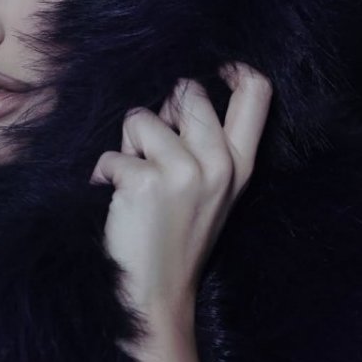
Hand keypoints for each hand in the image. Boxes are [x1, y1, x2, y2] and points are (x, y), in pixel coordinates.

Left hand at [90, 63, 271, 337]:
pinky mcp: (146, 183)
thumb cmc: (178, 236)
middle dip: (160, 114)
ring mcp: (184, 173)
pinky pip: (111, 154)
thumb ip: (207, 143)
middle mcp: (219, 164)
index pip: (257, 94)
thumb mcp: (213, 191)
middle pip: (188, 94)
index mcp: (240, 165)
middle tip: (153, 155)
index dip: (237, 68)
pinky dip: (104, 175)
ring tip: (134, 183)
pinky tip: (115, 201)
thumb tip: (179, 93)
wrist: (157, 294)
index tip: (217, 67)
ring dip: (127, 146)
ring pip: (140, 118)